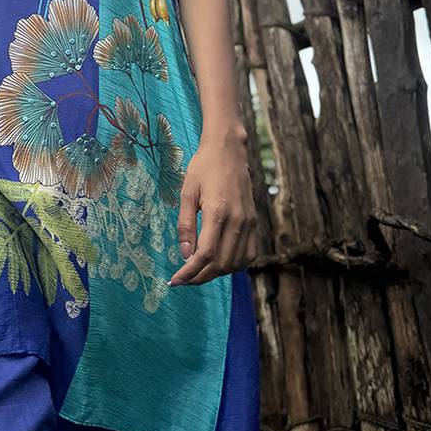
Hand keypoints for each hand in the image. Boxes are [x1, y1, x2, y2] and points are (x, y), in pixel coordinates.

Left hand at [168, 123, 257, 286]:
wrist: (228, 150)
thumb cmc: (203, 167)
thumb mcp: (187, 192)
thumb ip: (185, 224)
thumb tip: (184, 254)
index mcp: (218, 212)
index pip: (205, 254)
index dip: (189, 272)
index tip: (175, 280)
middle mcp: (237, 221)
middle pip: (220, 264)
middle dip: (200, 277)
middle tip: (183, 279)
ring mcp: (249, 223)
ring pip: (236, 263)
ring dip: (216, 273)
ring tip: (198, 272)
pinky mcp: (255, 222)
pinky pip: (249, 254)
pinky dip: (234, 265)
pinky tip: (219, 262)